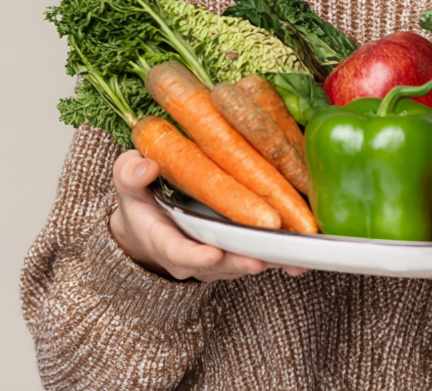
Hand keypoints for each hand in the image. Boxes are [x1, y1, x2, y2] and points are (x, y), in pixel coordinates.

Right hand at [109, 151, 309, 282]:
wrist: (151, 220)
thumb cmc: (141, 196)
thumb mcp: (128, 181)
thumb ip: (130, 174)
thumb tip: (143, 167)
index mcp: (163, 238)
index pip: (177, 251)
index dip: (194, 254)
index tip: (211, 253)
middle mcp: (193, 253)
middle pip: (218, 264)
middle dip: (239, 263)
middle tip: (258, 260)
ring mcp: (216, 255)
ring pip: (243, 263)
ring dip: (267, 262)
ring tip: (292, 260)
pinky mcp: (237, 249)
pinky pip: (259, 254)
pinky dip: (280, 256)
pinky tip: (303, 252)